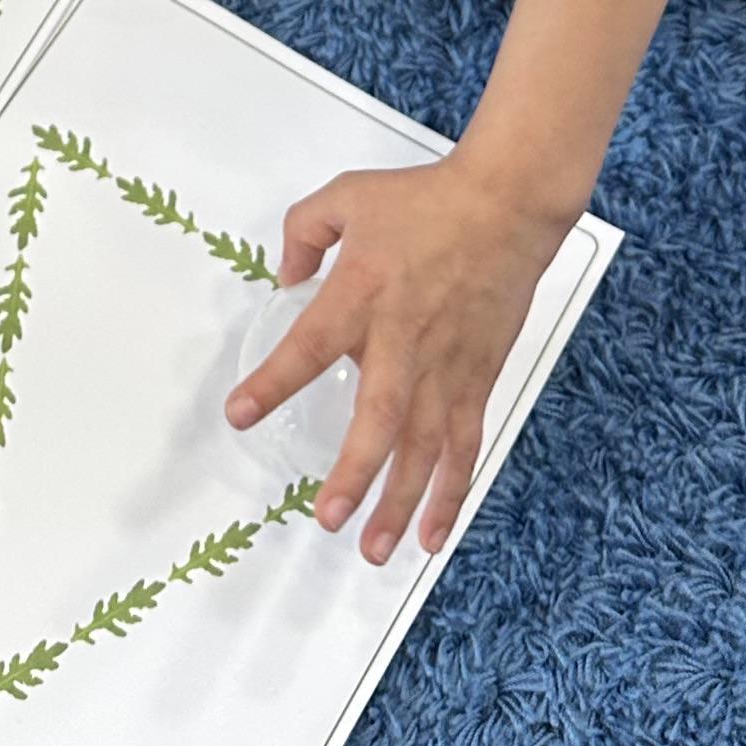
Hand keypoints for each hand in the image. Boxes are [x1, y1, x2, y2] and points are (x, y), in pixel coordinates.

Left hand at [226, 152, 565, 565]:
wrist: (505, 204)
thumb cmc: (426, 199)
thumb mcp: (346, 196)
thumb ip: (303, 233)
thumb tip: (286, 277)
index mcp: (360, 294)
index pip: (307, 347)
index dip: (272, 383)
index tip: (240, 415)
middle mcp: (401, 340)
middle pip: (378, 420)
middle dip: (354, 475)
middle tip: (328, 518)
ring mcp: (445, 367)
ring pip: (424, 449)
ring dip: (400, 502)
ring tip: (374, 550)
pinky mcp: (478, 378)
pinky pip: (465, 445)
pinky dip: (452, 492)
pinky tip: (433, 532)